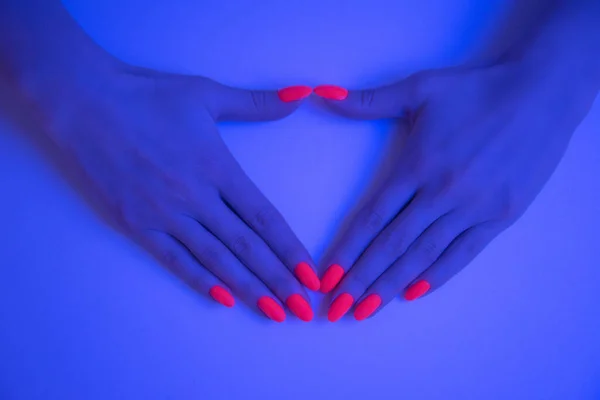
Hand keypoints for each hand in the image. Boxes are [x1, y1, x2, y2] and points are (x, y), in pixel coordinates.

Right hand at [23, 60, 318, 321]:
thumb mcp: (207, 93)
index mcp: (218, 167)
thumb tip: (301, 95)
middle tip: (302, 308)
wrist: (84, 103)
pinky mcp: (136, 224)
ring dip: (248, 289)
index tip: (311, 273)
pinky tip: (222, 300)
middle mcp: (196, 197)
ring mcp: (165, 214)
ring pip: (216, 259)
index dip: (291, 249)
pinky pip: (174, 259)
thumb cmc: (147, 96)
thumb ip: (256, 103)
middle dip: (279, 281)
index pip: (265, 217)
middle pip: (247, 247)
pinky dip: (199, 280)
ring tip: (273, 312)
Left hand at [314, 60, 595, 320]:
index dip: (347, 250)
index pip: (372, 217)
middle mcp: (441, 192)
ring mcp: (473, 208)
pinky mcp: (500, 217)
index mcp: (417, 164)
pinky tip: (413, 292)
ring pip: (423, 255)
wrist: (540, 94)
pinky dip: (437, 275)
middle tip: (336, 309)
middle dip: (361, 280)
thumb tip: (325, 96)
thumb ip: (370, 100)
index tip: (327, 277)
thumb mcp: (420, 88)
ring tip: (366, 310)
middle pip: (392, 245)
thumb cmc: (476, 90)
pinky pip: (463, 253)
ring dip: (391, 285)